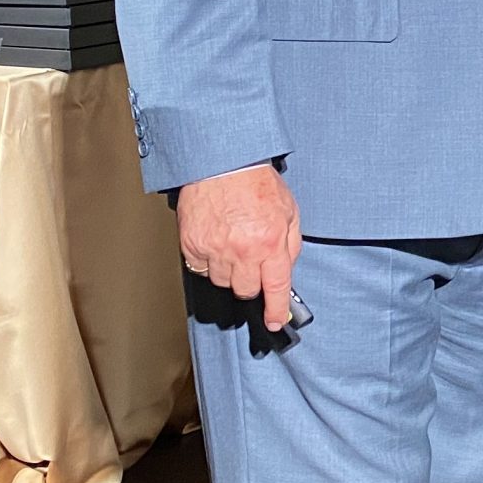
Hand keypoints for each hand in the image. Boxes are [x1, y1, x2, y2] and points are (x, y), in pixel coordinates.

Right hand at [177, 161, 301, 329]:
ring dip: (230, 271)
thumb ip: (290, 245)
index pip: (276, 287)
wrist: (222, 162)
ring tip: (233, 245)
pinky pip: (201, 268)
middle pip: (247, 290)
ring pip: (222, 282)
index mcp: (270, 242)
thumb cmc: (256, 183)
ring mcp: (215, 249)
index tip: (274, 320)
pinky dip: (208, 261)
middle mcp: (243, 250)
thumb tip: (286, 272)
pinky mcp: (192, 245)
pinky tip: (215, 242)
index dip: (275, 309)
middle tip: (252, 260)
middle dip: (252, 282)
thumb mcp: (289, 211)